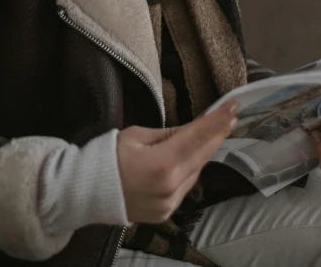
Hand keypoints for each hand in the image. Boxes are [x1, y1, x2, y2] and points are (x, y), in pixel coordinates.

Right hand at [117, 101, 237, 222]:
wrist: (88, 192)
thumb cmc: (110, 157)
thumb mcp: (138, 135)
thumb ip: (169, 134)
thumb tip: (193, 129)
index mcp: (162, 164)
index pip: (197, 138)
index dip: (217, 121)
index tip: (232, 107)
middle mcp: (171, 187)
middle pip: (203, 155)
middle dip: (217, 133)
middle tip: (230, 114)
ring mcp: (170, 203)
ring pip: (197, 170)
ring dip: (203, 151)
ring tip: (208, 132)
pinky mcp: (167, 212)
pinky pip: (186, 185)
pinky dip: (190, 168)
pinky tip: (190, 155)